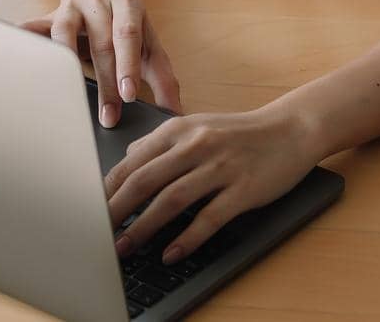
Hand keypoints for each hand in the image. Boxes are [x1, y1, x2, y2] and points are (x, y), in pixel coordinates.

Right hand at [19, 0, 182, 127]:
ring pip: (64, 32)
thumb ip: (164, 78)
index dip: (128, 64)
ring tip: (70, 94)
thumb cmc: (127, 30)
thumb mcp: (150, 48)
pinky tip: (19, 56)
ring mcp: (69, 6)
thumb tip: (175, 113)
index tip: (129, 95)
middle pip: (100, 41)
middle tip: (109, 116)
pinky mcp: (46, 17)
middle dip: (105, 82)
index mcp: (127, 3)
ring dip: (68, 66)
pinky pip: (33, 28)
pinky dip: (25, 40)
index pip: (128, 34)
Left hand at [103, 104, 321, 266]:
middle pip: (145, 180)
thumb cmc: (240, 132)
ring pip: (172, 200)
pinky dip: (186, 238)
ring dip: (143, 227)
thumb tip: (126, 161)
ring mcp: (221, 167)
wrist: (290, 129)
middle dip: (116, 210)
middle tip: (96, 233)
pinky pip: (209, 218)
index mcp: (180, 129)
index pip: (133, 162)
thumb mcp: (196, 126)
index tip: (89, 210)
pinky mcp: (243, 189)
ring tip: (124, 247)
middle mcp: (197, 145)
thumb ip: (161, 143)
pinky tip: (171, 253)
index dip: (108, 189)